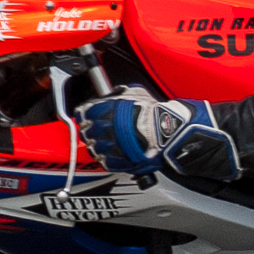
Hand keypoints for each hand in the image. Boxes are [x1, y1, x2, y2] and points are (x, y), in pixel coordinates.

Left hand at [75, 90, 240, 180]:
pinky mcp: (119, 161)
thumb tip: (113, 93)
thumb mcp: (136, 93)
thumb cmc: (156, 112)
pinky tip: (108, 153)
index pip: (85, 111)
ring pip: (94, 147)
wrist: (169, 132)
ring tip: (101, 142)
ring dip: (95, 144)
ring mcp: (112, 146)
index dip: (84, 113)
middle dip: (88, 129)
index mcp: (109, 110)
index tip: (84, 114)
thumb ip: (120, 94)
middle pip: (87, 130)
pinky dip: (105, 157)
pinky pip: (105, 160)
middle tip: (91, 128)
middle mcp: (107, 128)